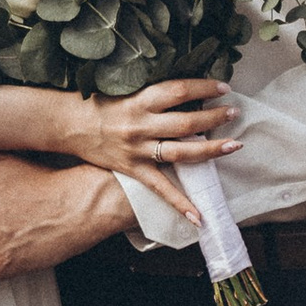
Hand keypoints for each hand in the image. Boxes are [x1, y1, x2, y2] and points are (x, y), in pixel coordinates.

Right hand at [53, 78, 240, 226]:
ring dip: (209, 149)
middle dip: (214, 117)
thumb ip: (155, 93)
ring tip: (233, 145)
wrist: (69, 124)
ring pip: (180, 152)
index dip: (204, 88)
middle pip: (186, 122)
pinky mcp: (133, 170)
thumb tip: (190, 91)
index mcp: (141, 100)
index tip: (223, 88)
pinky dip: (180, 204)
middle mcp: (141, 124)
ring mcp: (138, 150)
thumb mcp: (128, 90)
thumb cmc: (101, 103)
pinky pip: (161, 189)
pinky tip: (199, 217)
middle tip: (235, 112)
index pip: (179, 90)